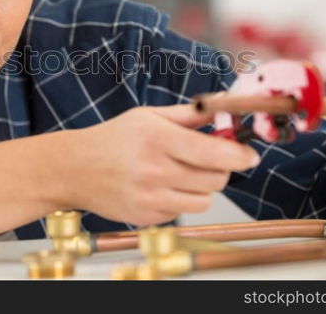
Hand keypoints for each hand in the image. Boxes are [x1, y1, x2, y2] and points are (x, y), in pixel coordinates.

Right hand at [68, 104, 260, 226]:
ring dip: (203, 186)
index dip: (240, 156)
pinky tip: (161, 186)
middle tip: (208, 158)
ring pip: (205, 199)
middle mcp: (154, 170)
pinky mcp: (146, 217)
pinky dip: (181, 199)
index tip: (250, 155)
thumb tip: (225, 107)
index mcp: (157, 138)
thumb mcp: (149, 116)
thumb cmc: (114, 138)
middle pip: (216, 179)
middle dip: (221, 168)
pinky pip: (184, 211)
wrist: (75, 168)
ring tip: (182, 172)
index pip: (215, 153)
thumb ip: (191, 115)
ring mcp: (150, 198)